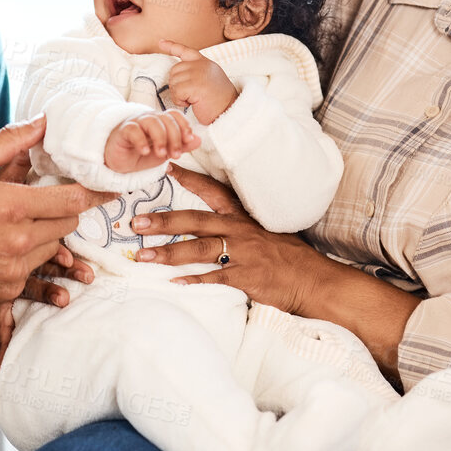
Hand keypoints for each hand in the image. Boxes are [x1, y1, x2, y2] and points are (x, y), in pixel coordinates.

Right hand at [0, 115, 113, 307]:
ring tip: (17, 222)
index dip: (97, 191)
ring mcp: (13, 269)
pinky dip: (30, 258)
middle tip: (47, 197)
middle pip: (68, 223)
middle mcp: (19, 240)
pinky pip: (35, 273)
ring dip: (47, 233)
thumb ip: (9, 142)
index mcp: (12, 205)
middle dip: (65, 208)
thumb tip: (43, 121)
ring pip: (53, 247)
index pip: (74, 198)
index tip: (113, 186)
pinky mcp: (5, 290)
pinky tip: (8, 248)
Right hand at [104, 109, 198, 172]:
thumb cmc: (141, 154)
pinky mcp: (123, 131)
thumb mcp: (165, 152)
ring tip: (162, 154)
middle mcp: (149, 119)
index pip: (174, 115)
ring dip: (160, 138)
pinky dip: (141, 141)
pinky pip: (133, 129)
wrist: (119, 162)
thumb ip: (181, 146)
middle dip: (174, 137)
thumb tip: (199, 140)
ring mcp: (135, 123)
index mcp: (160, 122)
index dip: (184, 125)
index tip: (189, 140)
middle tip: (176, 155)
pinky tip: (145, 152)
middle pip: (165, 119)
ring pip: (151, 121)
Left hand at [129, 165, 322, 313]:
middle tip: (137, 222)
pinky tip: (174, 281)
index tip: (166, 168)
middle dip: (164, 221)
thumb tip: (215, 225)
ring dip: (169, 252)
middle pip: (196, 220)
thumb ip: (240, 226)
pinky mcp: (246, 277)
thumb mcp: (267, 232)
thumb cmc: (290, 257)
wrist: (314, 280)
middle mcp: (241, 230)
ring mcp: (242, 254)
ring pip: (199, 249)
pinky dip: (193, 280)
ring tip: (143, 256)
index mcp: (244, 216)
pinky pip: (214, 278)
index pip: (214, 191)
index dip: (190, 179)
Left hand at [159, 40, 237, 124]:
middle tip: (190, 94)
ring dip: (179, 95)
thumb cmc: (217, 100)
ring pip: (173, 82)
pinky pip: (176, 92)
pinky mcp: (195, 85)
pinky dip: (180, 101)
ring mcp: (199, 73)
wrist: (230, 110)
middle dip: (177, 85)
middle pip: (174, 71)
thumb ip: (195, 72)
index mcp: (205, 62)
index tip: (161, 42)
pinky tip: (192, 103)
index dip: (171, 46)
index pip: (185, 51)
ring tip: (193, 99)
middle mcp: (201, 65)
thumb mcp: (208, 79)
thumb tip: (177, 73)